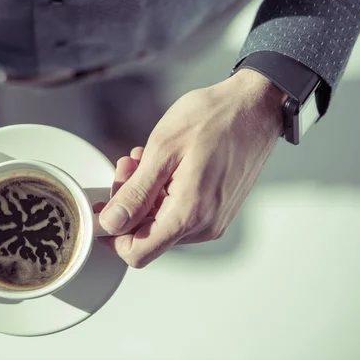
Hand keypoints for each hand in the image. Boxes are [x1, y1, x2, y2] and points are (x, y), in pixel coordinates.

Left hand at [98, 69, 287, 267]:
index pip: (137, 253)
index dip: (112, 235)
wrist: (256, 106)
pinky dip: (164, 194)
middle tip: (128, 167)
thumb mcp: (162, 150)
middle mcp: (204, 226)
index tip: (103, 207)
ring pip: (161, 224)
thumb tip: (111, 223)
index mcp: (189, 214)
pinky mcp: (218, 210)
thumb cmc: (214, 118)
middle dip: (128, 205)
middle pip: (147, 237)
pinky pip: (180, 214)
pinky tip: (164, 166)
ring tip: (146, 160)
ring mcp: (214, 220)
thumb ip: (135, 193)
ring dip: (146, 196)